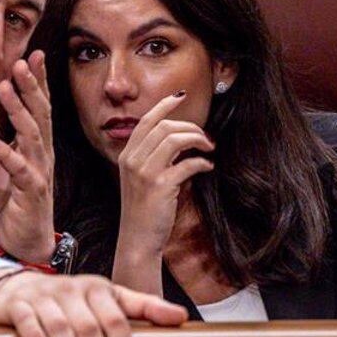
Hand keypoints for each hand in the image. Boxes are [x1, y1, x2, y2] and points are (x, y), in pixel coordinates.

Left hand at [0, 50, 54, 264]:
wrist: (23, 241)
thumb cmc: (10, 203)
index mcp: (34, 146)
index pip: (39, 107)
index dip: (37, 82)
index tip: (33, 55)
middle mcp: (42, 154)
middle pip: (41, 113)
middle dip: (32, 86)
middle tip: (22, 61)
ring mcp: (39, 171)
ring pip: (33, 134)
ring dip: (18, 109)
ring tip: (5, 87)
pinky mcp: (32, 190)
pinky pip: (18, 168)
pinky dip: (3, 153)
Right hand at [0, 269, 187, 336]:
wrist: (21, 288)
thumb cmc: (74, 301)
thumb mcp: (110, 299)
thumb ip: (144, 307)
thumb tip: (182, 317)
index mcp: (99, 290)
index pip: (116, 318)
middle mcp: (72, 290)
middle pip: (89, 326)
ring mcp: (44, 296)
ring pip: (60, 325)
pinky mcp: (18, 305)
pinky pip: (27, 320)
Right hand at [113, 91, 214, 282]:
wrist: (138, 239)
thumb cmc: (144, 210)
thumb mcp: (141, 179)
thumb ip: (153, 158)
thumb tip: (180, 140)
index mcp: (127, 155)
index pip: (147, 120)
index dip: (165, 106)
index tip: (181, 97)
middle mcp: (133, 160)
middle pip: (164, 126)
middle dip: (189, 126)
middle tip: (205, 137)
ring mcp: (145, 173)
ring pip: (175, 139)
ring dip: (197, 140)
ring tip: (209, 149)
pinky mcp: (160, 186)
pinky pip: (187, 164)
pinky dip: (201, 163)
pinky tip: (207, 167)